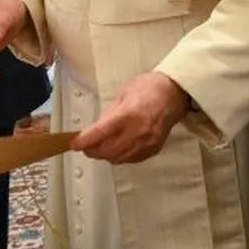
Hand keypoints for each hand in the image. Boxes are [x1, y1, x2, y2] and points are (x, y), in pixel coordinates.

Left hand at [70, 72, 188, 163]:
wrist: (173, 94)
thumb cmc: (148, 88)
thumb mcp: (123, 94)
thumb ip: (109, 114)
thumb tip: (95, 129)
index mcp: (128, 114)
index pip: (101, 133)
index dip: (85, 141)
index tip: (74, 143)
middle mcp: (138, 132)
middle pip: (107, 150)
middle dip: (92, 150)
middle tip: (85, 145)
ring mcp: (146, 143)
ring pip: (118, 158)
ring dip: (105, 155)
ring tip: (99, 147)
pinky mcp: (153, 149)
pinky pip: (130, 159)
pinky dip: (119, 156)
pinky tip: (116, 148)